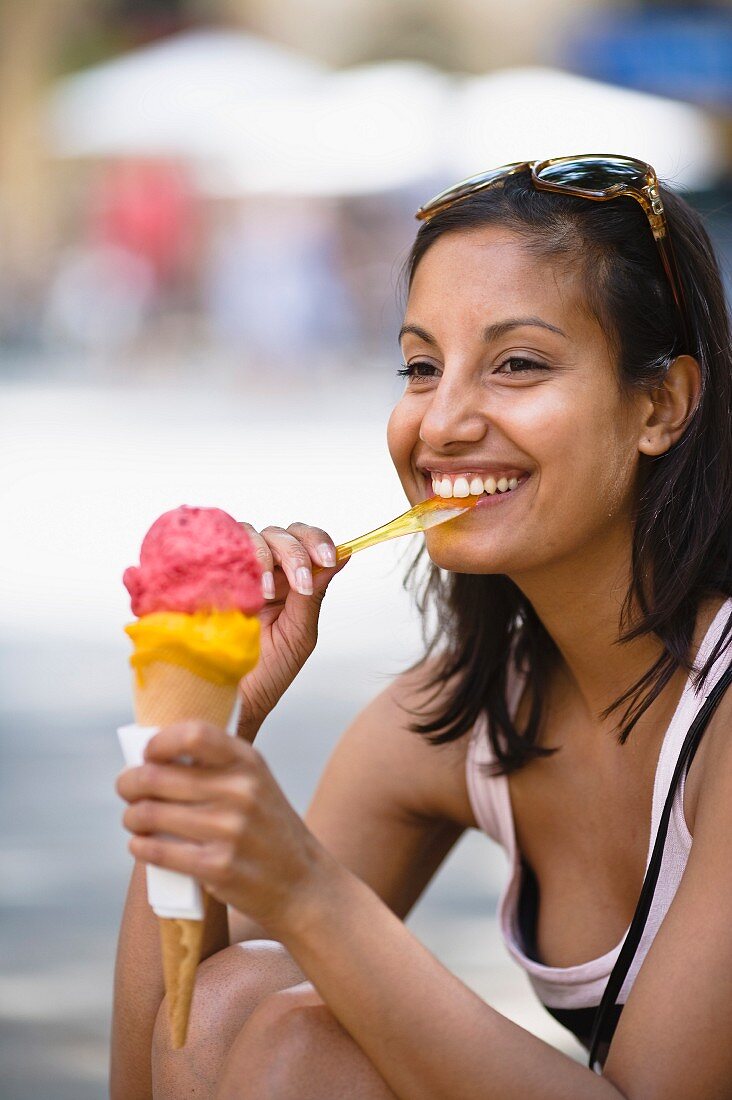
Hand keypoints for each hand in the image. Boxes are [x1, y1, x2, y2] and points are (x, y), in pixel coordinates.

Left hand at [116, 721, 334, 936]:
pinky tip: (140, 844)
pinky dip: (140, 847)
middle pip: (157, 777)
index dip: (159, 742)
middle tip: (126, 788)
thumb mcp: (256, 782)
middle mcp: (241, 791)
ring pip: (151, 815)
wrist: (302, 883)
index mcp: (248, 762)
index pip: (193, 734)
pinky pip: (159, 852)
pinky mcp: (217, 867)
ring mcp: (230, 830)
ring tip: (134, 819)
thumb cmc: (268, 828)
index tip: (148, 754)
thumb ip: (216, 766)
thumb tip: (153, 756)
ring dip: (131, 817)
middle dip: (130, 782)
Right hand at [238, 520, 348, 737]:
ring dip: (267, 556)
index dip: (317, 541)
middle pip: (281, 533)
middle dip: (296, 552)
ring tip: (268, 592)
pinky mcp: (209, 577)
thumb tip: (344, 554)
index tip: (327, 558)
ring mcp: (236, 573)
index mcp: (289, 582)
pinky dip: (238, 559)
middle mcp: (264, 572)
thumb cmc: (266, 673)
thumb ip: (317, 593)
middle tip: (301, 584)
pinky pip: (221, 549)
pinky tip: (247, 587)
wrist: (231, 699)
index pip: (305, 541)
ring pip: (252, 534)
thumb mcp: (299, 633)